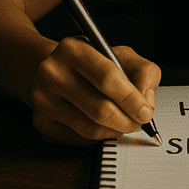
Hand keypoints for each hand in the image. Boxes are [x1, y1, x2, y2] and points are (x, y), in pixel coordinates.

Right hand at [30, 36, 160, 144]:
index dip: (131, 98)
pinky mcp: (41, 121)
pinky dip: (99, 137)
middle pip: (99, 108)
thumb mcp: (122, 55)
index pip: (106, 77)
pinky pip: (79, 139)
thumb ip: (143, 72)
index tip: (146, 112)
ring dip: (115, 131)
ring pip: (90, 128)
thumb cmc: (93, 63)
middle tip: (140, 122)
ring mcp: (43, 99)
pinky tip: (105, 126)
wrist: (56, 70)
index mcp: (73, 49)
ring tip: (125, 124)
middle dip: (127, 120)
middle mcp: (52, 72)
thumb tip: (147, 103)